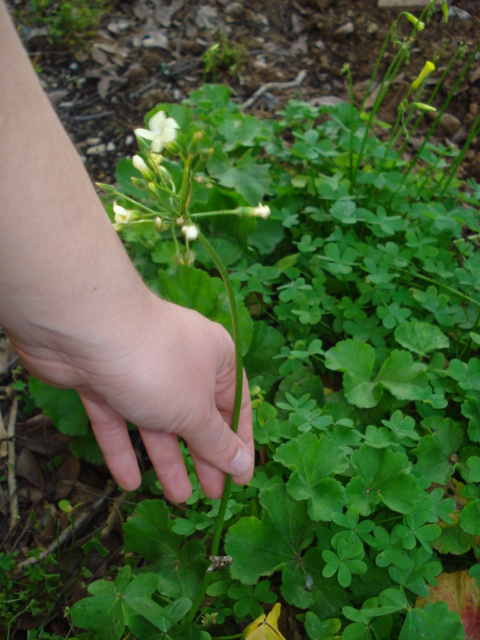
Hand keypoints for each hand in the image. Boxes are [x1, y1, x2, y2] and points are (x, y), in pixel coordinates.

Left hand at [9, 293, 253, 502]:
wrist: (85, 328)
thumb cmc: (158, 366)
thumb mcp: (195, 412)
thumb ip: (217, 442)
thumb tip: (243, 464)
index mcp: (215, 357)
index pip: (235, 405)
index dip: (239, 444)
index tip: (241, 480)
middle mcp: (181, 362)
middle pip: (196, 416)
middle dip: (203, 456)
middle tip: (211, 494)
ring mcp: (141, 371)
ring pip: (157, 422)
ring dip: (167, 460)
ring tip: (178, 497)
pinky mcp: (104, 381)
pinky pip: (119, 420)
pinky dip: (123, 450)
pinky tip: (130, 482)